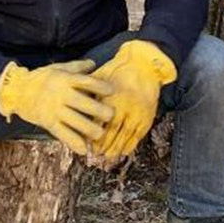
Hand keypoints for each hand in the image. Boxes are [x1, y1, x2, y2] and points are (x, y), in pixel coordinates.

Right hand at [0, 59, 114, 153]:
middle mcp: (62, 95)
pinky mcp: (49, 123)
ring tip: (100, 133)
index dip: (101, 87)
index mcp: (66, 79)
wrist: (17, 91)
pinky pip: (64, 135)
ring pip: (77, 122)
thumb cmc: (41, 78)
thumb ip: (76, 67)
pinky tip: (85, 149)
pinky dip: (75, 143)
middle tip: (111, 116)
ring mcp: (55, 110)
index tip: (112, 91)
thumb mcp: (58, 68)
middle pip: (85, 104)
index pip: (87, 82)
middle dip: (101, 112)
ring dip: (92, 130)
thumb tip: (94, 63)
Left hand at [91, 40, 176, 157]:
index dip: (92, 134)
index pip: (99, 121)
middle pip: (112, 132)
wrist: (144, 65)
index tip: (85, 143)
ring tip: (107, 158)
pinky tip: (123, 152)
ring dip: (115, 149)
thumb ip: (89, 92)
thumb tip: (76, 103)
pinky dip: (130, 144)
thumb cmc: (118, 69)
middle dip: (103, 145)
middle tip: (95, 156)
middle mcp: (125, 107)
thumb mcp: (101, 77)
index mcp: (112, 98)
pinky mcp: (147, 115)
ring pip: (125, 136)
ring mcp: (137, 112)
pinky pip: (138, 134)